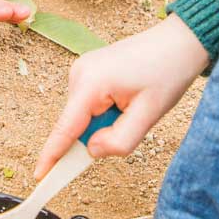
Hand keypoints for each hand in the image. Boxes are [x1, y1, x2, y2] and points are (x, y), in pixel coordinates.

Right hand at [34, 14, 208, 177]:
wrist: (179, 41)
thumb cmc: (167, 72)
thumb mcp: (149, 115)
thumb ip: (119, 141)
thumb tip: (92, 150)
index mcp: (91, 83)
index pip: (65, 129)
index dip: (51, 156)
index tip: (39, 177)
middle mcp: (79, 74)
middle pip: (76, 124)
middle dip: (100, 133)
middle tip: (133, 120)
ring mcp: (81, 70)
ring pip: (84, 116)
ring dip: (106, 120)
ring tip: (134, 103)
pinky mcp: (88, 71)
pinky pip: (89, 104)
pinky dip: (105, 111)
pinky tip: (128, 97)